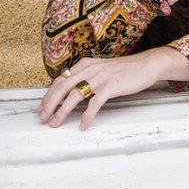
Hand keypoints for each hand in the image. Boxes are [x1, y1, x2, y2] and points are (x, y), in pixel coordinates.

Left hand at [38, 50, 165, 130]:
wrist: (147, 64)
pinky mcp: (112, 85)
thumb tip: (70, 92)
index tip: (42, 107)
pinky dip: (87, 116)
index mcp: (86, 64)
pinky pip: (95, 103)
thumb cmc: (125, 69)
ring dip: (63, 111)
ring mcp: (102, 76)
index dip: (49, 94)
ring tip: (56, 122)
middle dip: (50, 103)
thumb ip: (87, 76)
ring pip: (76, 94)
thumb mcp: (101, 69)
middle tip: (43, 117)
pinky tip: (83, 125)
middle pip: (63, 86)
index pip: (61, 79)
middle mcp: (91, 68)